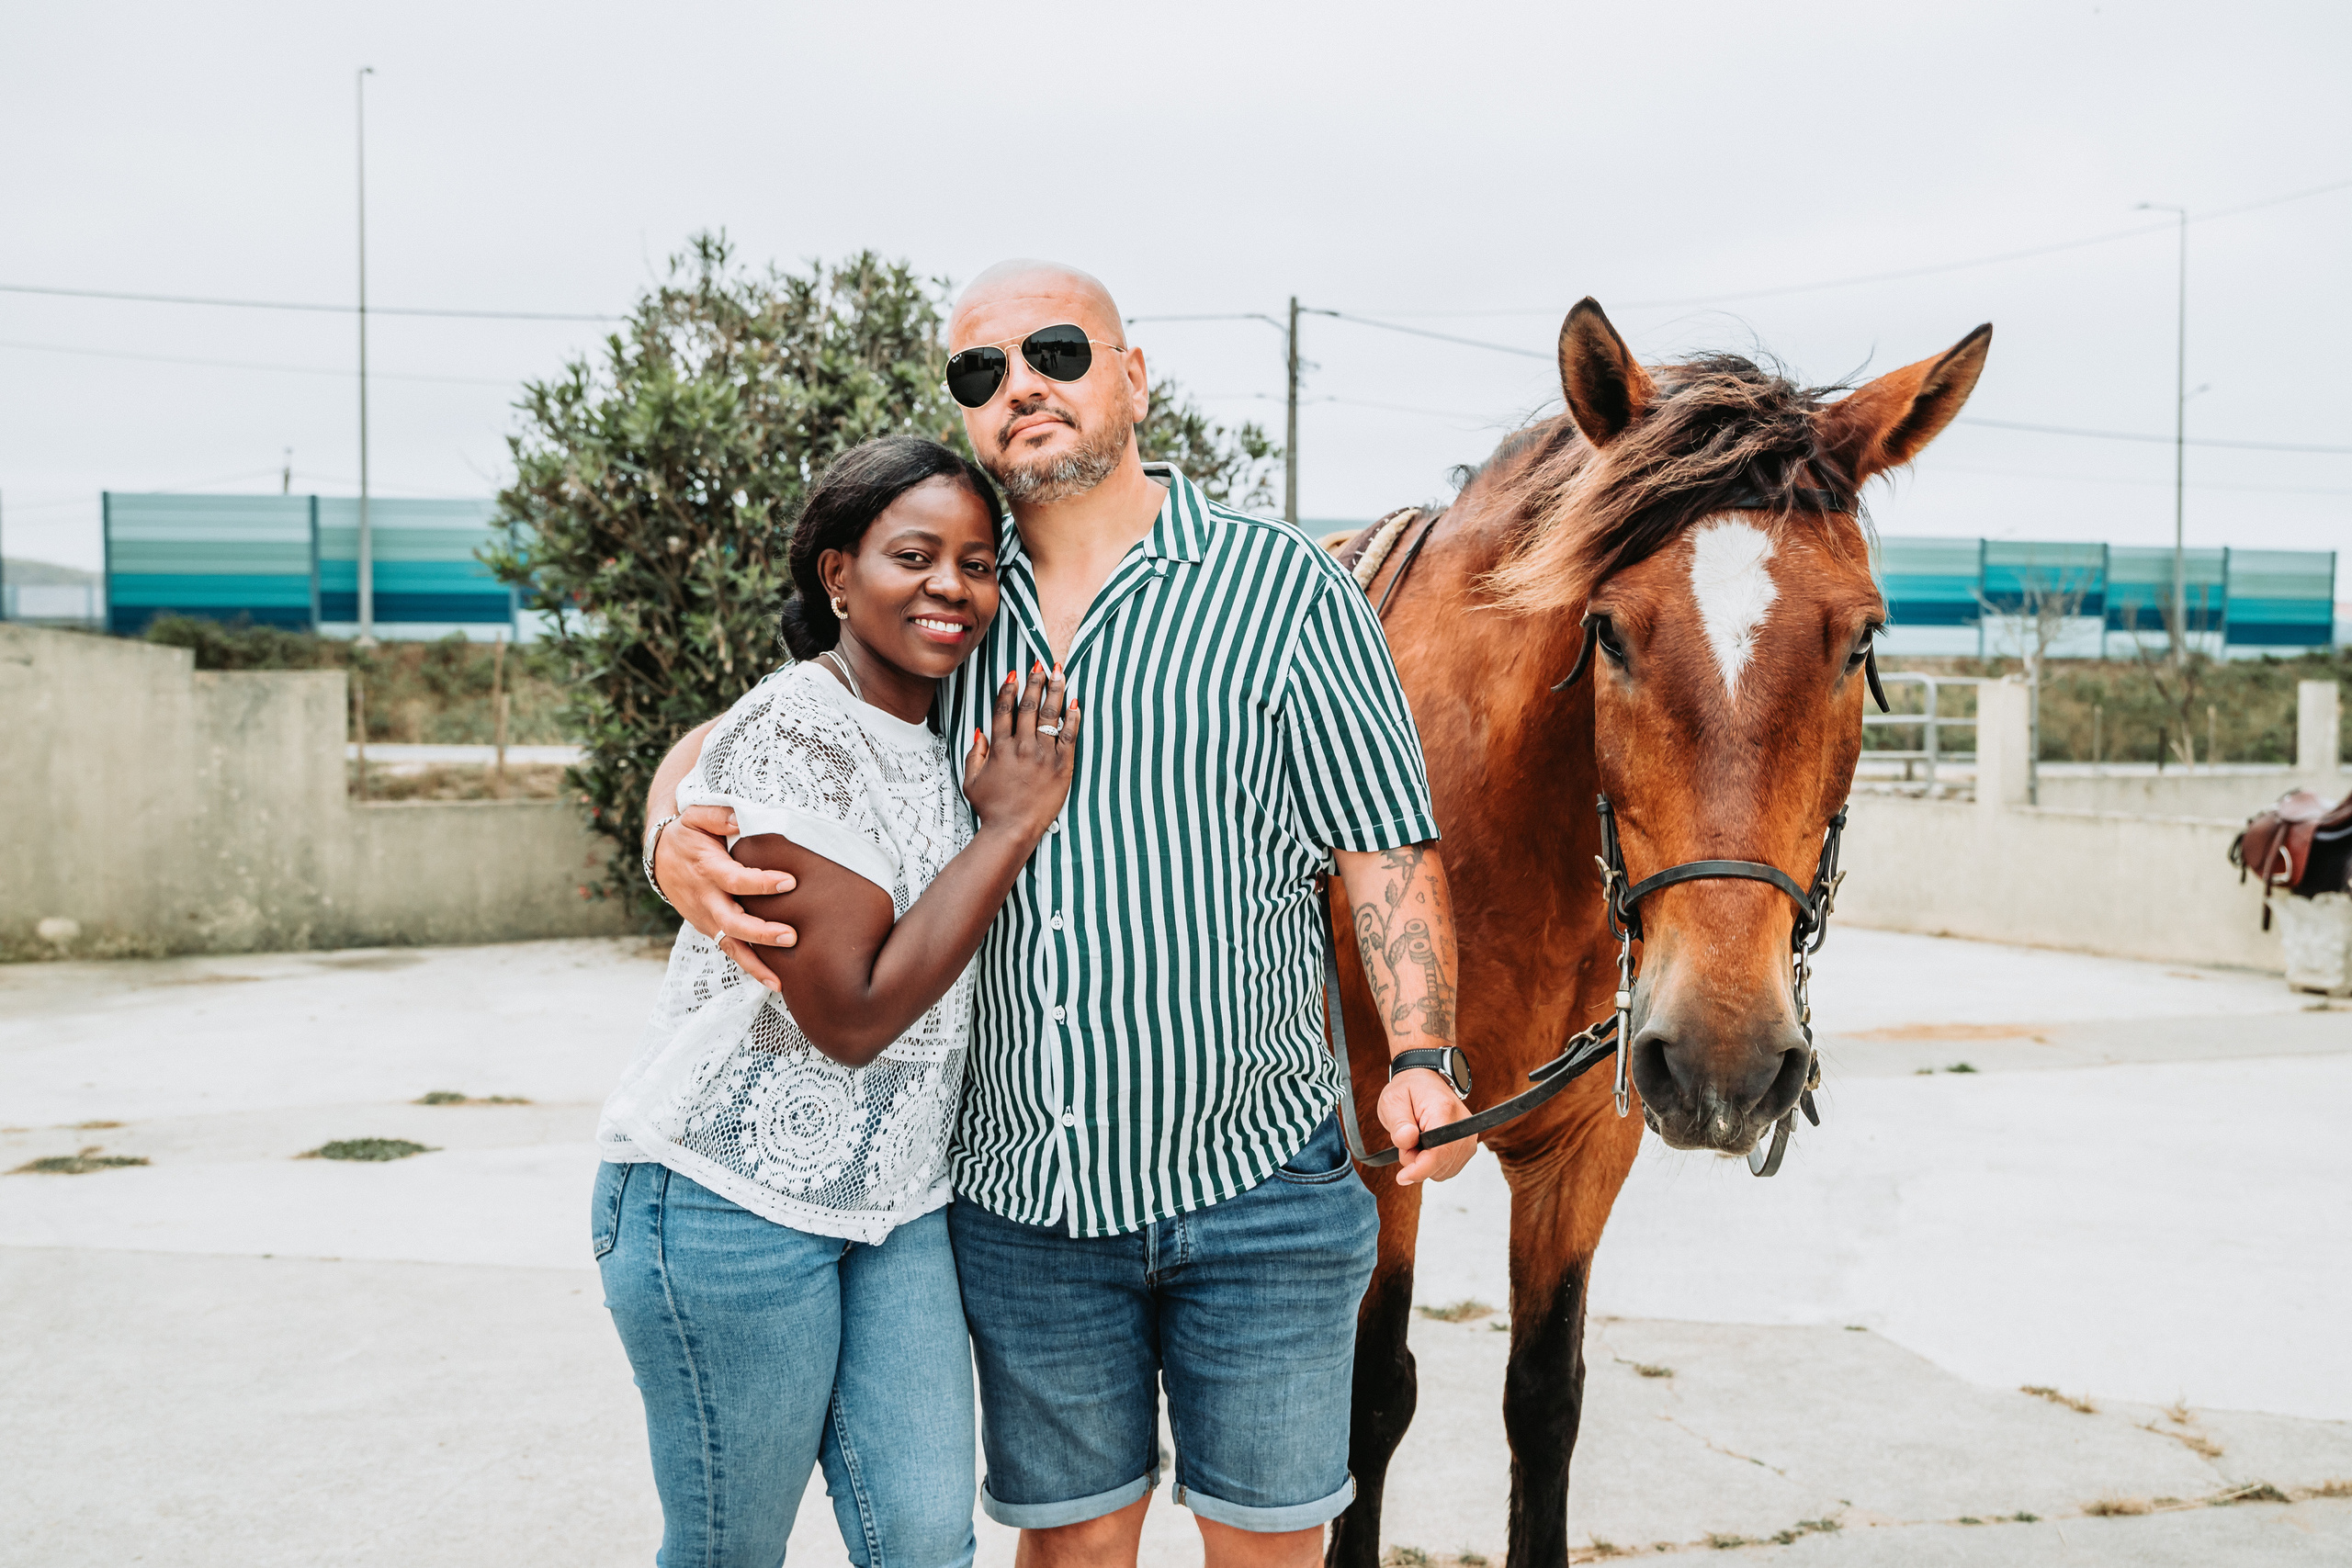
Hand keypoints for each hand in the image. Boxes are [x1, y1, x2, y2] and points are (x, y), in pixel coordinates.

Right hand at [654, 805, 797, 992]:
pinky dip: (749, 967)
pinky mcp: (710, 928)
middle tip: (791, 936)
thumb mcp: (695, 816)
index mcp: (707, 869)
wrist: (658, 858)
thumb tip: (741, 819)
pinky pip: (730, 950)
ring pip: (730, 944)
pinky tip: (772, 981)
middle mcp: (706, 898)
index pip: (736, 880)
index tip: (789, 882)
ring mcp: (706, 918)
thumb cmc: (686, 835)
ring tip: (780, 981)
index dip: (761, 884)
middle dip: (761, 933)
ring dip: (755, 964)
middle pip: (732, 922)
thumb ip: (719, 816)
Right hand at [962, 662, 1080, 843]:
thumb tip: (980, 731)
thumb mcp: (971, 780)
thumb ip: (975, 753)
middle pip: (1030, 707)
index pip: (1005, 710)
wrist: (1012, 830)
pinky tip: (1076, 703)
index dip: (1009, 689)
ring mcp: (1043, 756)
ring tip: (1060, 672)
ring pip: (1051, 716)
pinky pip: (1070, 737)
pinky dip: (1073, 718)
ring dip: (1056, 690)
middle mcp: (1022, 747)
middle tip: (1041, 663)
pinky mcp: (1062, 767)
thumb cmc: (991, 808)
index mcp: (1000, 748)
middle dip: (1036, 681)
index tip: (1015, 673)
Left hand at [1378, 1068, 1475, 1184]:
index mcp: (1444, 1111)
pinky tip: (1425, 1147)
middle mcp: (1463, 1126)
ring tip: (1415, 1140)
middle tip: (1405, 1140)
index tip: (1402, 1177)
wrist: (1425, 1079)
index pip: (1438, 1152)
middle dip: (1418, 1163)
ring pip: (1445, 1170)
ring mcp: (1468, 1137)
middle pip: (1441, 1165)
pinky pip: (1449, 1168)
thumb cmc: (1408, 1090)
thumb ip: (1399, 1124)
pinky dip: (1434, 1164)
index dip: (1420, 1170)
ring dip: (1425, 1164)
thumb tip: (1407, 1141)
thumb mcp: (1392, 1101)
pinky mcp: (1467, 1145)